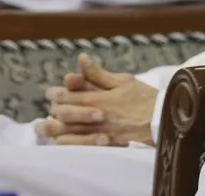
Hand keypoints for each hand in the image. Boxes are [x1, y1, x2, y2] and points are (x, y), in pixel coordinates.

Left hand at [34, 54, 157, 146]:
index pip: (67, 96)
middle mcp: (94, 117)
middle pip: (63, 115)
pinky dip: (68, 142)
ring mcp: (97, 132)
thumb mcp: (123, 81)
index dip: (56, 93)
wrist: (161, 120)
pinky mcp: (104, 144)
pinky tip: (62, 139)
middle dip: (53, 110)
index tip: (51, 92)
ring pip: (67, 132)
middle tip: (50, 108)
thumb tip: (82, 59)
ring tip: (43, 126)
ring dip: (53, 128)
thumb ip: (98, 74)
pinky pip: (79, 146)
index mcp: (97, 99)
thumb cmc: (143, 98)